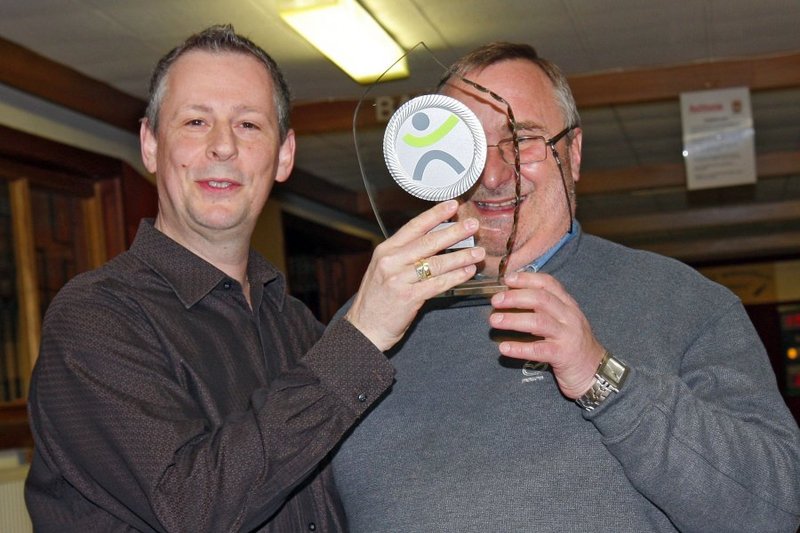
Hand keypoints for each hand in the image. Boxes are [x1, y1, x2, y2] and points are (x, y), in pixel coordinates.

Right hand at [345, 200, 483, 351]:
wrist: (364, 328)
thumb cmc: (377, 299)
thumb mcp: (384, 269)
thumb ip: (404, 255)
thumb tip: (434, 241)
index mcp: (385, 250)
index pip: (414, 227)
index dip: (435, 215)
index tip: (453, 206)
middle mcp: (391, 261)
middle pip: (429, 242)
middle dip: (454, 232)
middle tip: (473, 225)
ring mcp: (399, 279)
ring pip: (436, 263)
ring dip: (461, 257)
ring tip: (478, 252)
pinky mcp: (408, 297)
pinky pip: (438, 284)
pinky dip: (455, 277)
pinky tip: (468, 272)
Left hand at [488, 271, 603, 398]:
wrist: (596, 372)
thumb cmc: (572, 345)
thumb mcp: (563, 321)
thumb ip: (544, 309)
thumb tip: (512, 297)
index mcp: (568, 305)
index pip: (548, 284)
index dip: (527, 279)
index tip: (507, 279)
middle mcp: (569, 317)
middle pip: (541, 299)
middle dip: (515, 297)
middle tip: (495, 301)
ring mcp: (568, 336)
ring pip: (539, 322)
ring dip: (513, 319)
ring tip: (494, 321)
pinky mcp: (564, 355)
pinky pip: (539, 349)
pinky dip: (520, 348)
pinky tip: (504, 348)